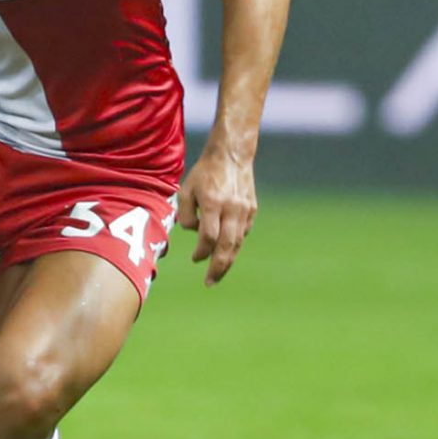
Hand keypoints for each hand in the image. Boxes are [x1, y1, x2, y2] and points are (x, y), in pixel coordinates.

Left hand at [176, 148, 256, 286]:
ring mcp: (245, 209)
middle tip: (209, 282)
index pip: (208, 236)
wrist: (231, 156)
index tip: (195, 259)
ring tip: (217, 274)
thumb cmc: (203, 174)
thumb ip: (185, 214)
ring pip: (237, 242)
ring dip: (228, 260)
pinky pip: (242, 233)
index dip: (201, 251)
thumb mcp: (185, 190)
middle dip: (218, 267)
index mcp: (213, 202)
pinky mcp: (252, 209)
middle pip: (227, 245)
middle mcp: (231, 208)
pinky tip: (226, 251)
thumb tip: (194, 234)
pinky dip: (234, 244)